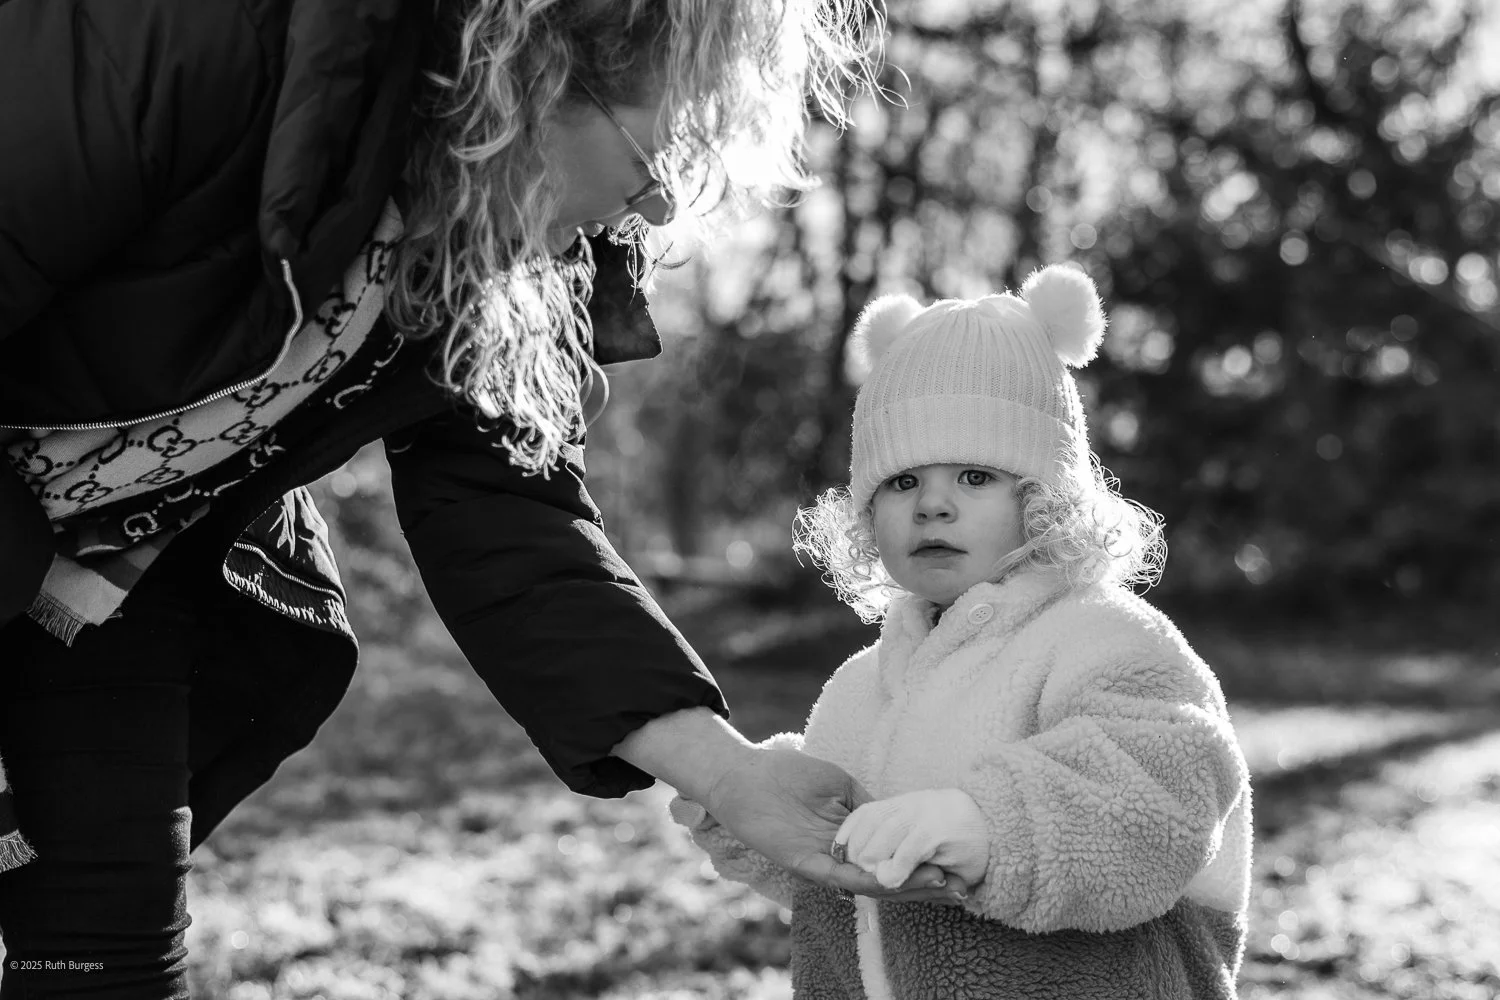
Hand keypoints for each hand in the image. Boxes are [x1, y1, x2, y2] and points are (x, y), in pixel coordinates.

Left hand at [701, 746, 966, 903]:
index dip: (920, 861)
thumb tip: (895, 812)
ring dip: (904, 886)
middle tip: (959, 887)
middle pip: (886, 875)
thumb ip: (867, 803)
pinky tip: (894, 881)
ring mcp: (823, 862)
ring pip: (869, 883)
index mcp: (849, 836)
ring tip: (937, 884)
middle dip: (921, 882)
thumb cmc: (788, 774)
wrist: (745, 775)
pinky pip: (840, 877)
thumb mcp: (840, 784)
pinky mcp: (805, 863)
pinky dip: (867, 880)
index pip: (890, 854)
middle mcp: (840, 855)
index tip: (954, 863)